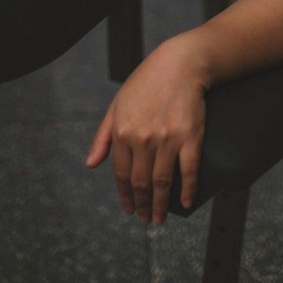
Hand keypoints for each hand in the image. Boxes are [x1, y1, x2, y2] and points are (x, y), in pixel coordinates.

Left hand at [85, 39, 207, 224]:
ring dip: (160, 205)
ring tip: (160, 218)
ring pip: (162, 182)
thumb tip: (91, 164)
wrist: (180, 64)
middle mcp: (143, 139)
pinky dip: (187, 190)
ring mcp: (168, 139)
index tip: (130, 209)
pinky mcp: (190, 136)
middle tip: (147, 219)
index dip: (125, 196)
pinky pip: (189, 170)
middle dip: (143, 205)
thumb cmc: (147, 82)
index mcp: (123, 132)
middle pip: (141, 183)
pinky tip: (185, 202)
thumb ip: (103, 136)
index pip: (121, 175)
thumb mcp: (117, 105)